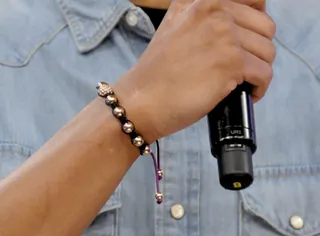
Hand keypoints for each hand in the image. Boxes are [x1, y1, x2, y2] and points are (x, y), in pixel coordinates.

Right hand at [113, 0, 275, 141]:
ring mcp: (224, 35)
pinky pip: (265, 74)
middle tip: (243, 68)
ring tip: (242, 83)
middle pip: (265, 28)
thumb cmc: (157, 74)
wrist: (142, 99)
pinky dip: (259, 88)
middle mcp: (214, 10)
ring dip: (259, 71)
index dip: (256, 23)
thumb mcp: (176, 29)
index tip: (249, 41)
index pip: (253, 0)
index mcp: (201, 0)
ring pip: (268, 52)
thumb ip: (205, 20)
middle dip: (258, 51)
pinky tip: (245, 94)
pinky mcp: (231, 62)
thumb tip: (238, 28)